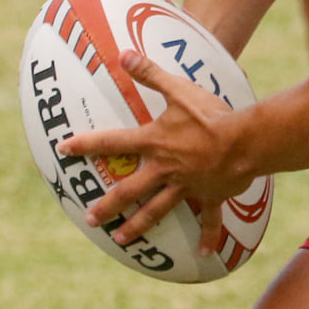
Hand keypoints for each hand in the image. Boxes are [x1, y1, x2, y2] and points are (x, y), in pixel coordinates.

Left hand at [60, 52, 252, 254]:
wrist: (246, 141)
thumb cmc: (212, 115)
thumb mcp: (180, 90)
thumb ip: (151, 74)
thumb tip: (123, 55)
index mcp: (154, 143)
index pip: (112, 143)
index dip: (85, 144)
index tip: (63, 149)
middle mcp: (165, 169)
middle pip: (129, 190)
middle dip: (108, 205)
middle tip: (90, 219)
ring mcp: (186, 186)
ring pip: (157, 210)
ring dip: (139, 226)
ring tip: (121, 239)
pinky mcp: (210, 195)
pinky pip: (207, 220)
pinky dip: (207, 236)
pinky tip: (203, 254)